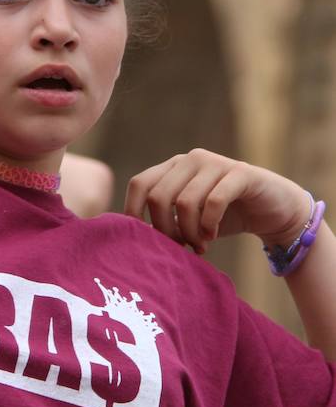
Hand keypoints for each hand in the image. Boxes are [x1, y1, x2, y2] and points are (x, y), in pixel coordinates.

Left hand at [124, 148, 309, 253]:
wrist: (272, 212)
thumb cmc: (223, 218)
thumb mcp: (188, 220)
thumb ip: (165, 221)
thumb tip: (134, 239)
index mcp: (173, 167)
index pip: (139, 184)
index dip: (135, 213)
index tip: (144, 240)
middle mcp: (190, 160)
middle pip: (158, 196)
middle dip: (165, 229)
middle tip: (180, 247)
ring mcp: (215, 163)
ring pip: (185, 202)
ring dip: (190, 232)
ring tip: (199, 245)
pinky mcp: (240, 173)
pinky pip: (213, 201)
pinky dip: (209, 225)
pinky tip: (212, 236)